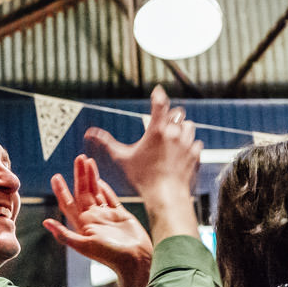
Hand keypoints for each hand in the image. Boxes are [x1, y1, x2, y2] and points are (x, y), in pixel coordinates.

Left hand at [44, 156, 153, 286]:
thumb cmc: (111, 256)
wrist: (136, 261)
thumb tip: (46, 222)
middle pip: (83, 192)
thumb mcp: (85, 246)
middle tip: (78, 157)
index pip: (68, 203)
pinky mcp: (120, 216)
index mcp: (83, 224)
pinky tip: (100, 180)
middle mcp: (93, 219)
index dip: (61, 190)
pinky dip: (105, 188)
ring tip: (88, 161)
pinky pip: (110, 198)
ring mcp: (106, 217)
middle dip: (79, 175)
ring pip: (96, 192)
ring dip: (91, 177)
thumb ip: (65, 234)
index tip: (56, 176)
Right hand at [82, 86, 199, 202]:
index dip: (158, 95)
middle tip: (165, 124)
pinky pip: (196, 144)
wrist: (166, 195)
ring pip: (190, 126)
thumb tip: (90, 133)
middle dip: (172, 116)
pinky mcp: (196, 155)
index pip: (160, 103)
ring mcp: (187, 143)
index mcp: (157, 130)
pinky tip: (183, 152)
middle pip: (178, 113)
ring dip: (183, 129)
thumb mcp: (123, 159)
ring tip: (175, 138)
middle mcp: (174, 133)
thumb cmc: (143, 178)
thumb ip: (107, 143)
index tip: (158, 91)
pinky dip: (191, 145)